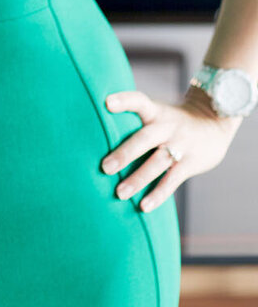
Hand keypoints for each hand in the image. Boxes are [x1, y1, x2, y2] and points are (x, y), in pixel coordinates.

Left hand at [99, 86, 243, 212]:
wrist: (214, 124)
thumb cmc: (171, 121)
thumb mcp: (157, 112)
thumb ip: (134, 119)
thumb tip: (93, 133)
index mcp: (155, 112)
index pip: (139, 101)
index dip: (124, 100)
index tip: (106, 102)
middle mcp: (167, 127)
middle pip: (145, 139)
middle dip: (125, 153)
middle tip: (104, 168)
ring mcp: (180, 145)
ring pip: (158, 162)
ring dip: (138, 179)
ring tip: (120, 193)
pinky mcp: (190, 163)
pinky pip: (172, 180)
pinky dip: (158, 194)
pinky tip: (144, 206)